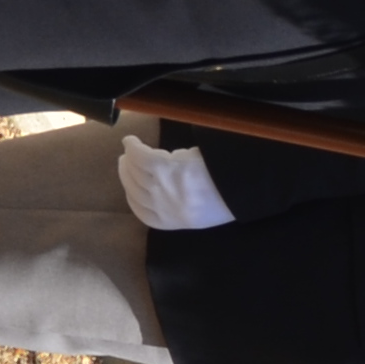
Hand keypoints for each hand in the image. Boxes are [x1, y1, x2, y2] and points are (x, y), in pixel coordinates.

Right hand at [115, 134, 234, 231]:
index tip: (129, 185)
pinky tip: (130, 141)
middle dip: (127, 175)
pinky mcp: (164, 169)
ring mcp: (161, 188)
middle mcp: (162, 208)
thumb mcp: (199, 213)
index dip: (131, 196)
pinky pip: (140, 156)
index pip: (141, 212)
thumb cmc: (226, 199)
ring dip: (129, 159)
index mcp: (172, 222)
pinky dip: (133, 147)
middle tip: (125, 162)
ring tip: (130, 150)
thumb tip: (169, 187)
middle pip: (134, 189)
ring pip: (135, 171)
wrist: (238, 189)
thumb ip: (180, 204)